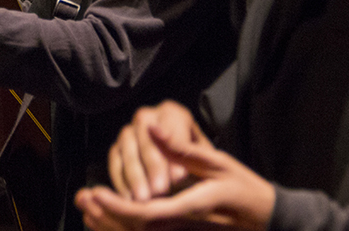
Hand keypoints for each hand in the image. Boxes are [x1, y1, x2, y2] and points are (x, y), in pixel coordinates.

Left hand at [74, 103, 274, 230]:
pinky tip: (105, 221)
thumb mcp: (218, 163)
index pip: (148, 215)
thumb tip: (153, 128)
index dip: (117, 207)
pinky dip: (123, 230)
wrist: (267, 220)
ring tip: (86, 209)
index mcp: (194, 210)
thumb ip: (182, 149)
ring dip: (110, 226)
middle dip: (106, 217)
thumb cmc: (244, 189)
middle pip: (138, 230)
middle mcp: (186, 229)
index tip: (95, 193)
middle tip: (81, 199)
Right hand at [110, 101, 205, 200]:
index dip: (174, 153)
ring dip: (135, 176)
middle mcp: (146, 117)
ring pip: (128, 151)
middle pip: (147, 139)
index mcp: (171, 113)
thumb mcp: (203, 157)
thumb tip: (177, 173)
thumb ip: (189, 160)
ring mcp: (128, 132)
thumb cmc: (197, 161)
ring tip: (143, 200)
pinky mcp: (117, 149)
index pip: (170, 129)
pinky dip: (121, 182)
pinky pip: (115, 164)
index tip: (179, 177)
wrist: (185, 165)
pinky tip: (129, 199)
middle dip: (153, 166)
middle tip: (160, 190)